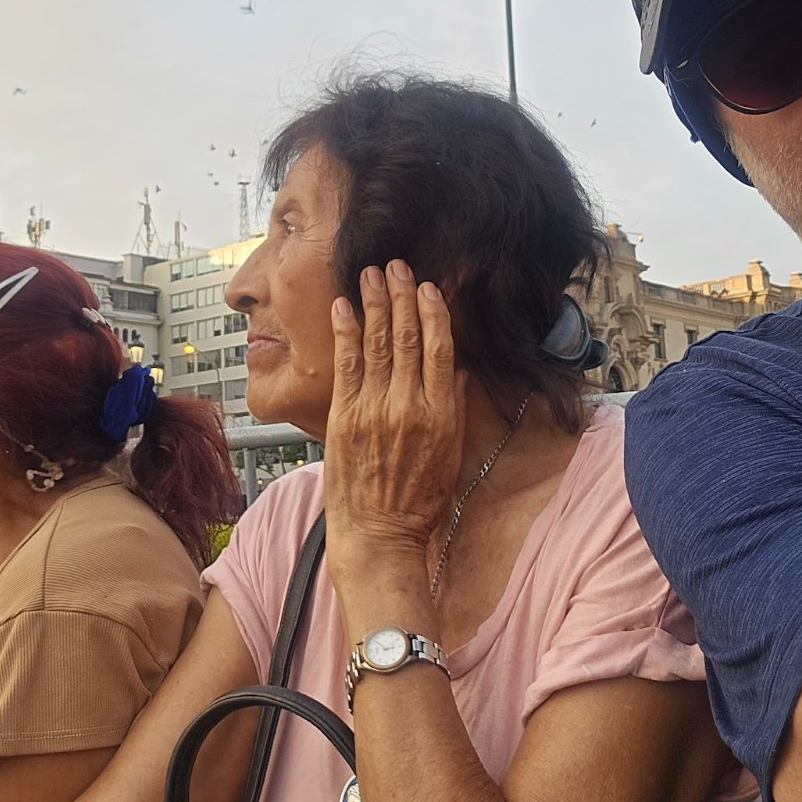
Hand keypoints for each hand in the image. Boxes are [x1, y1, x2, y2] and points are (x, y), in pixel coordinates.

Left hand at [324, 261, 464, 557]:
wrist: (379, 536)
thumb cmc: (419, 502)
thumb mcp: (451, 455)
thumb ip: (455, 408)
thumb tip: (458, 370)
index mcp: (441, 414)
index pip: (440, 349)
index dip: (434, 313)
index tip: (430, 287)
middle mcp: (409, 406)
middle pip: (408, 337)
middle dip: (402, 296)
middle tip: (397, 265)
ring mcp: (374, 409)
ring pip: (377, 343)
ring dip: (374, 303)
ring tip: (370, 273)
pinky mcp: (344, 417)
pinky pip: (345, 364)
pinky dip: (345, 331)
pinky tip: (343, 306)